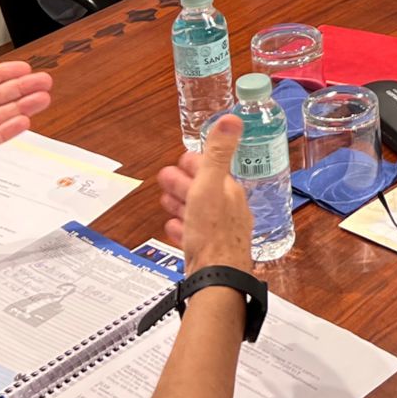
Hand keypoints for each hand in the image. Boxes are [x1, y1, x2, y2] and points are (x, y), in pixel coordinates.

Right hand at [157, 116, 253, 274]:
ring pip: (198, 213)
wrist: (215, 279)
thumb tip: (232, 118)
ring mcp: (220, 233)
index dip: (194, 164)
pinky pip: (194, 236)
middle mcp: (229, 211)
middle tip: (165, 178)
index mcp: (229, 192)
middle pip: (203, 191)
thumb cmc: (213, 234)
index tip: (182, 159)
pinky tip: (174, 228)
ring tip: (166, 199)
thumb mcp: (209, 186)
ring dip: (181, 203)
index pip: (212, 171)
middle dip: (184, 182)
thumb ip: (218, 153)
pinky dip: (183, 228)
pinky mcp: (210, 253)